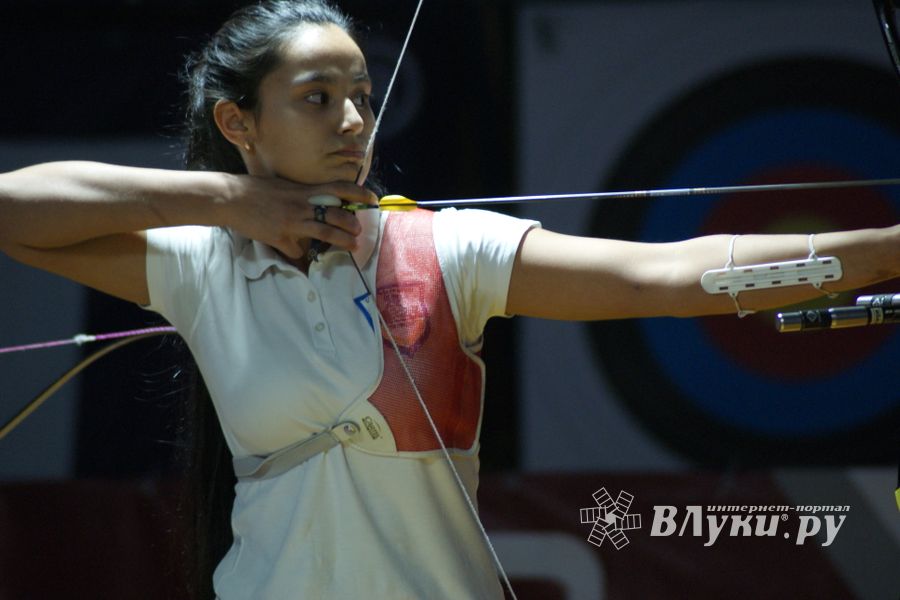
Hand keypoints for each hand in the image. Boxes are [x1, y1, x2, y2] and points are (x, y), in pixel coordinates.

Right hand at [223, 175, 377, 258]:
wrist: (231, 198)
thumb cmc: (257, 189)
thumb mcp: (285, 186)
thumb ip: (304, 195)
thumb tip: (320, 203)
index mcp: (304, 190)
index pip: (338, 188)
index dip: (358, 192)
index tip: (371, 198)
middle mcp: (302, 205)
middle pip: (337, 214)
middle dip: (352, 224)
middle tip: (358, 230)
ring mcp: (292, 222)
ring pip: (325, 233)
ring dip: (342, 241)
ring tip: (352, 246)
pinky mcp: (280, 237)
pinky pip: (296, 250)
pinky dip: (301, 255)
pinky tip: (302, 257)